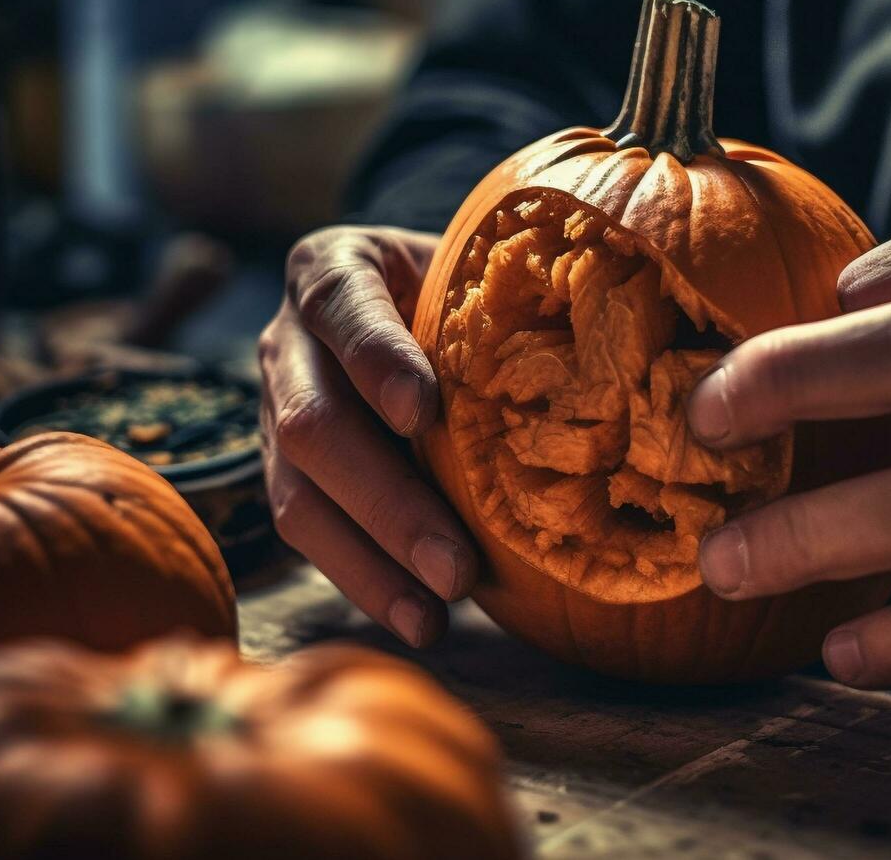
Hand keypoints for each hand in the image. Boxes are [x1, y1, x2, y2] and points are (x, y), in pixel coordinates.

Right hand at [258, 225, 475, 646]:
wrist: (417, 302)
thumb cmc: (471, 289)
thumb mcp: (483, 273)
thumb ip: (513, 301)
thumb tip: (616, 358)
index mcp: (335, 270)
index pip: (344, 306)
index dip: (377, 359)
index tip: (422, 411)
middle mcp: (290, 340)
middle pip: (313, 423)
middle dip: (387, 502)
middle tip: (457, 567)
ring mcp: (275, 411)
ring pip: (298, 495)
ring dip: (372, 563)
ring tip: (435, 616)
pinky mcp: (283, 473)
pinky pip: (310, 534)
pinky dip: (366, 581)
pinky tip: (419, 619)